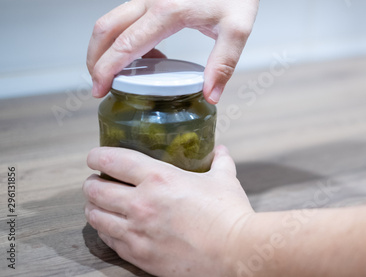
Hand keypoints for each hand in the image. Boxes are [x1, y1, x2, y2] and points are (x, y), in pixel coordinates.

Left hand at [82, 145, 254, 275]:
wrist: (234, 253)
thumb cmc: (229, 215)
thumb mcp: (224, 180)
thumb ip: (220, 162)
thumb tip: (221, 151)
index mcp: (159, 178)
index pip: (113, 161)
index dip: (97, 156)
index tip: (94, 156)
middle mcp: (141, 203)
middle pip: (95, 189)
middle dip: (91, 183)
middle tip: (95, 181)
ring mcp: (137, 231)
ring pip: (96, 216)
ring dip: (93, 207)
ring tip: (97, 204)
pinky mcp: (138, 255)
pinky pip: (108, 241)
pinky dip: (105, 231)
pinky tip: (110, 228)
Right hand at [87, 0, 267, 103]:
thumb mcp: (237, 31)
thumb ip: (223, 65)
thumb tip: (211, 95)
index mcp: (168, 11)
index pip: (126, 44)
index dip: (108, 69)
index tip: (99, 89)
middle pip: (105, 29)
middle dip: (94, 58)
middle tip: (99, 84)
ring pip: (112, 20)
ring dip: (105, 46)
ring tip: (115, 73)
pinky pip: (128, 16)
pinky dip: (123, 37)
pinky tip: (144, 55)